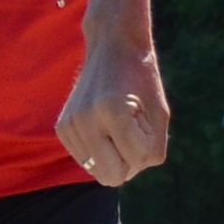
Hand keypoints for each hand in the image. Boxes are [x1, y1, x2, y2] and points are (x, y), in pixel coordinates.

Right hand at [55, 38, 173, 187]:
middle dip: (129, 160)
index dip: (148, 143)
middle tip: (130, 127)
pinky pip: (87, 160)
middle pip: (113, 177)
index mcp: (112, 111)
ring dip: (114, 154)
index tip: (143, 115)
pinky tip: (102, 124)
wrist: (112, 46)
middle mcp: (85, 120)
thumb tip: (127, 174)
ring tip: (115, 123)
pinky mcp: (62, 128)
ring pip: (98, 171)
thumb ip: (152, 150)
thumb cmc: (142, 78)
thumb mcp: (160, 113)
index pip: (138, 161)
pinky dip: (100, 149)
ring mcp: (69, 124)